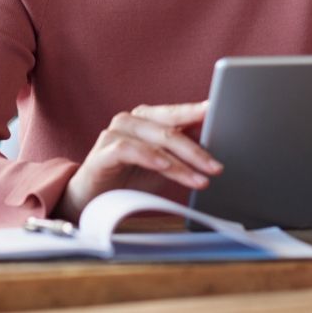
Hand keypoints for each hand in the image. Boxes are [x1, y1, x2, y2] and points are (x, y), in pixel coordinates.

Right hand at [54, 101, 222, 221]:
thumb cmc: (129, 178)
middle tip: (217, 166)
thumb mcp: (163, 163)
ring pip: (155, 141)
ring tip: (201, 178)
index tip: (220, 112)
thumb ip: (182, 148)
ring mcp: (115, 132)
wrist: (91, 200)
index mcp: (147, 116)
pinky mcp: (103, 151)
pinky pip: (130, 150)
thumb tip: (215, 137)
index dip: (197, 112)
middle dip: (197, 149)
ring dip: (181, 162)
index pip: (176, 112)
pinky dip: (151, 158)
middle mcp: (131, 119)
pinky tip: (166, 167)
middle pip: (170, 129)